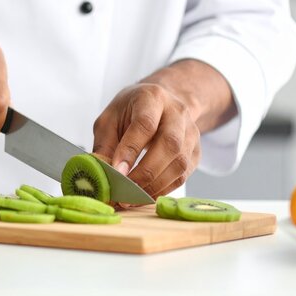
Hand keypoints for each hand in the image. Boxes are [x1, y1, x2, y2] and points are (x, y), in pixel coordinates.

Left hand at [93, 82, 200, 197]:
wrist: (161, 103)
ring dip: (155, 185)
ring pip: (180, 163)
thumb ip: (104, 144)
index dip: (131, 150)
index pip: (145, 124)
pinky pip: (183, 175)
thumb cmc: (131, 112)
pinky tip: (146, 195)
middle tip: (125, 190)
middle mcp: (177, 112)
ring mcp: (191, 132)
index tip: (117, 171)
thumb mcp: (109, 119)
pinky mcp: (196, 152)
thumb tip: (99, 173)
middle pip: (169, 144)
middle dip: (146, 172)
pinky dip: (164, 189)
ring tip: (132, 197)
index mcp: (152, 98)